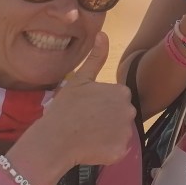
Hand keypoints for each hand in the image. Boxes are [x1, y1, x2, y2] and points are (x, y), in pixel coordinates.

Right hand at [34, 32, 135, 168]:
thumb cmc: (66, 108)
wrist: (55, 140)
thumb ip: (96, 58)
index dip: (103, 105)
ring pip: (120, 133)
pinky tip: (92, 149)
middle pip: (121, 115)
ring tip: (88, 136)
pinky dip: (107, 151)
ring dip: (108, 135)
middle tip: (87, 123)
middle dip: (108, 119)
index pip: (118, 99)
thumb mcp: (80, 79)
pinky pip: (118, 150)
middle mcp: (129, 110)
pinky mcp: (121, 151)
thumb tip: (103, 33)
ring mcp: (126, 132)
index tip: (88, 109)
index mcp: (121, 92)